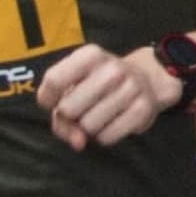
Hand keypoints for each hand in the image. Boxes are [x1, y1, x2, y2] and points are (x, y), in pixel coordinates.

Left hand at [39, 42, 181, 149]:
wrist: (147, 79)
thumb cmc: (100, 84)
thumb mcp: (77, 84)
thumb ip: (61, 113)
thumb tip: (77, 141)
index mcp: (90, 55)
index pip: (53, 80)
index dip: (48, 100)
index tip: (53, 103)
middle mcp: (111, 69)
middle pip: (68, 108)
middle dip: (69, 118)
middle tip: (79, 112)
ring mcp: (130, 88)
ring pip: (88, 126)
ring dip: (87, 129)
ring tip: (97, 116)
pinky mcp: (143, 109)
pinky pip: (108, 137)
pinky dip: (104, 136)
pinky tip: (110, 124)